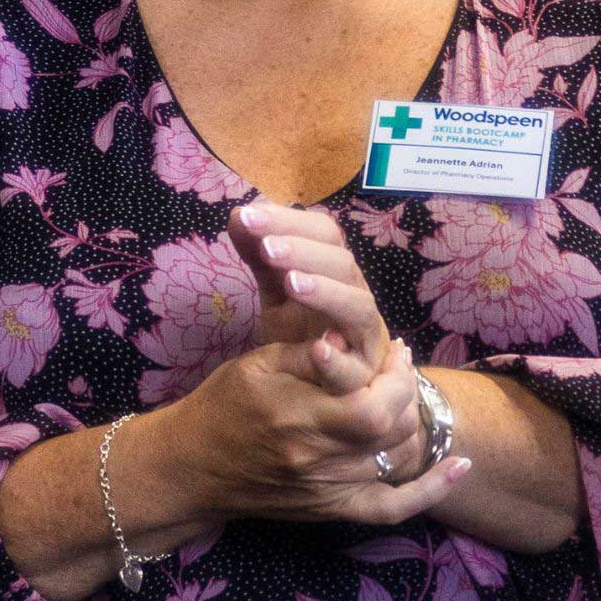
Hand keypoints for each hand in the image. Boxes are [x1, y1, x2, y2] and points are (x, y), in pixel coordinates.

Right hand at [149, 340, 461, 529]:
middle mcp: (317, 457)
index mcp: (299, 417)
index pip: (375, 401)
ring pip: (399, 458)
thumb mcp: (256, 365)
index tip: (397, 350)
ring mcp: (327, 488)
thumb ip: (307, 352)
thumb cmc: (222, 406)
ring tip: (406, 395)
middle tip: (402, 368)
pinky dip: (431, 490)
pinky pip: (392, 509)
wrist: (188, 467)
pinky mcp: (331, 509)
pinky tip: (461, 466)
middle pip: (393, 429)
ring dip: (414, 424)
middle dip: (407, 393)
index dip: (397, 373)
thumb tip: (349, 335)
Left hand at [231, 201, 396, 370]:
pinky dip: (337, 360)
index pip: (325, 235)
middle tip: (266, 246)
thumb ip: (260, 259)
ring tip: (292, 283)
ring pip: (358, 308)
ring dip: (327, 293)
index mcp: (337, 272)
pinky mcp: (358, 377)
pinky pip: (353, 370)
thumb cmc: (303, 333)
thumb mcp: (278, 293)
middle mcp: (355, 297)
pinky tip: (317, 348)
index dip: (289, 222)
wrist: (321, 385)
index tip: (246, 216)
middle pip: (343, 265)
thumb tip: (238, 215)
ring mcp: (362, 337)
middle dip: (304, 252)